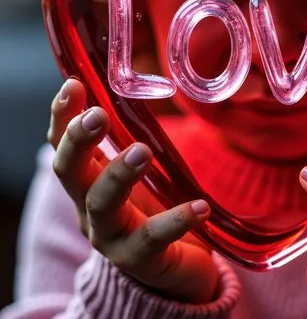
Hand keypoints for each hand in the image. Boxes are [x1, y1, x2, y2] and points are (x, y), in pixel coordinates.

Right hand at [47, 79, 218, 303]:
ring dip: (119, 175)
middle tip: (98, 116)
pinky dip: (177, 219)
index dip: (63, 116)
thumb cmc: (152, 207)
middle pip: (69, 173)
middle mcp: (89, 207)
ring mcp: (111, 236)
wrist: (170, 265)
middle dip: (78, 142)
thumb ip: (132, 139)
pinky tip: (200, 206)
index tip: (74, 84)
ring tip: (142, 151)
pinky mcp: (140, 260)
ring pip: (103, 205)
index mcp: (89, 180)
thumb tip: (139, 88)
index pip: (62, 145)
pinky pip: (153, 239)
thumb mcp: (137, 172)